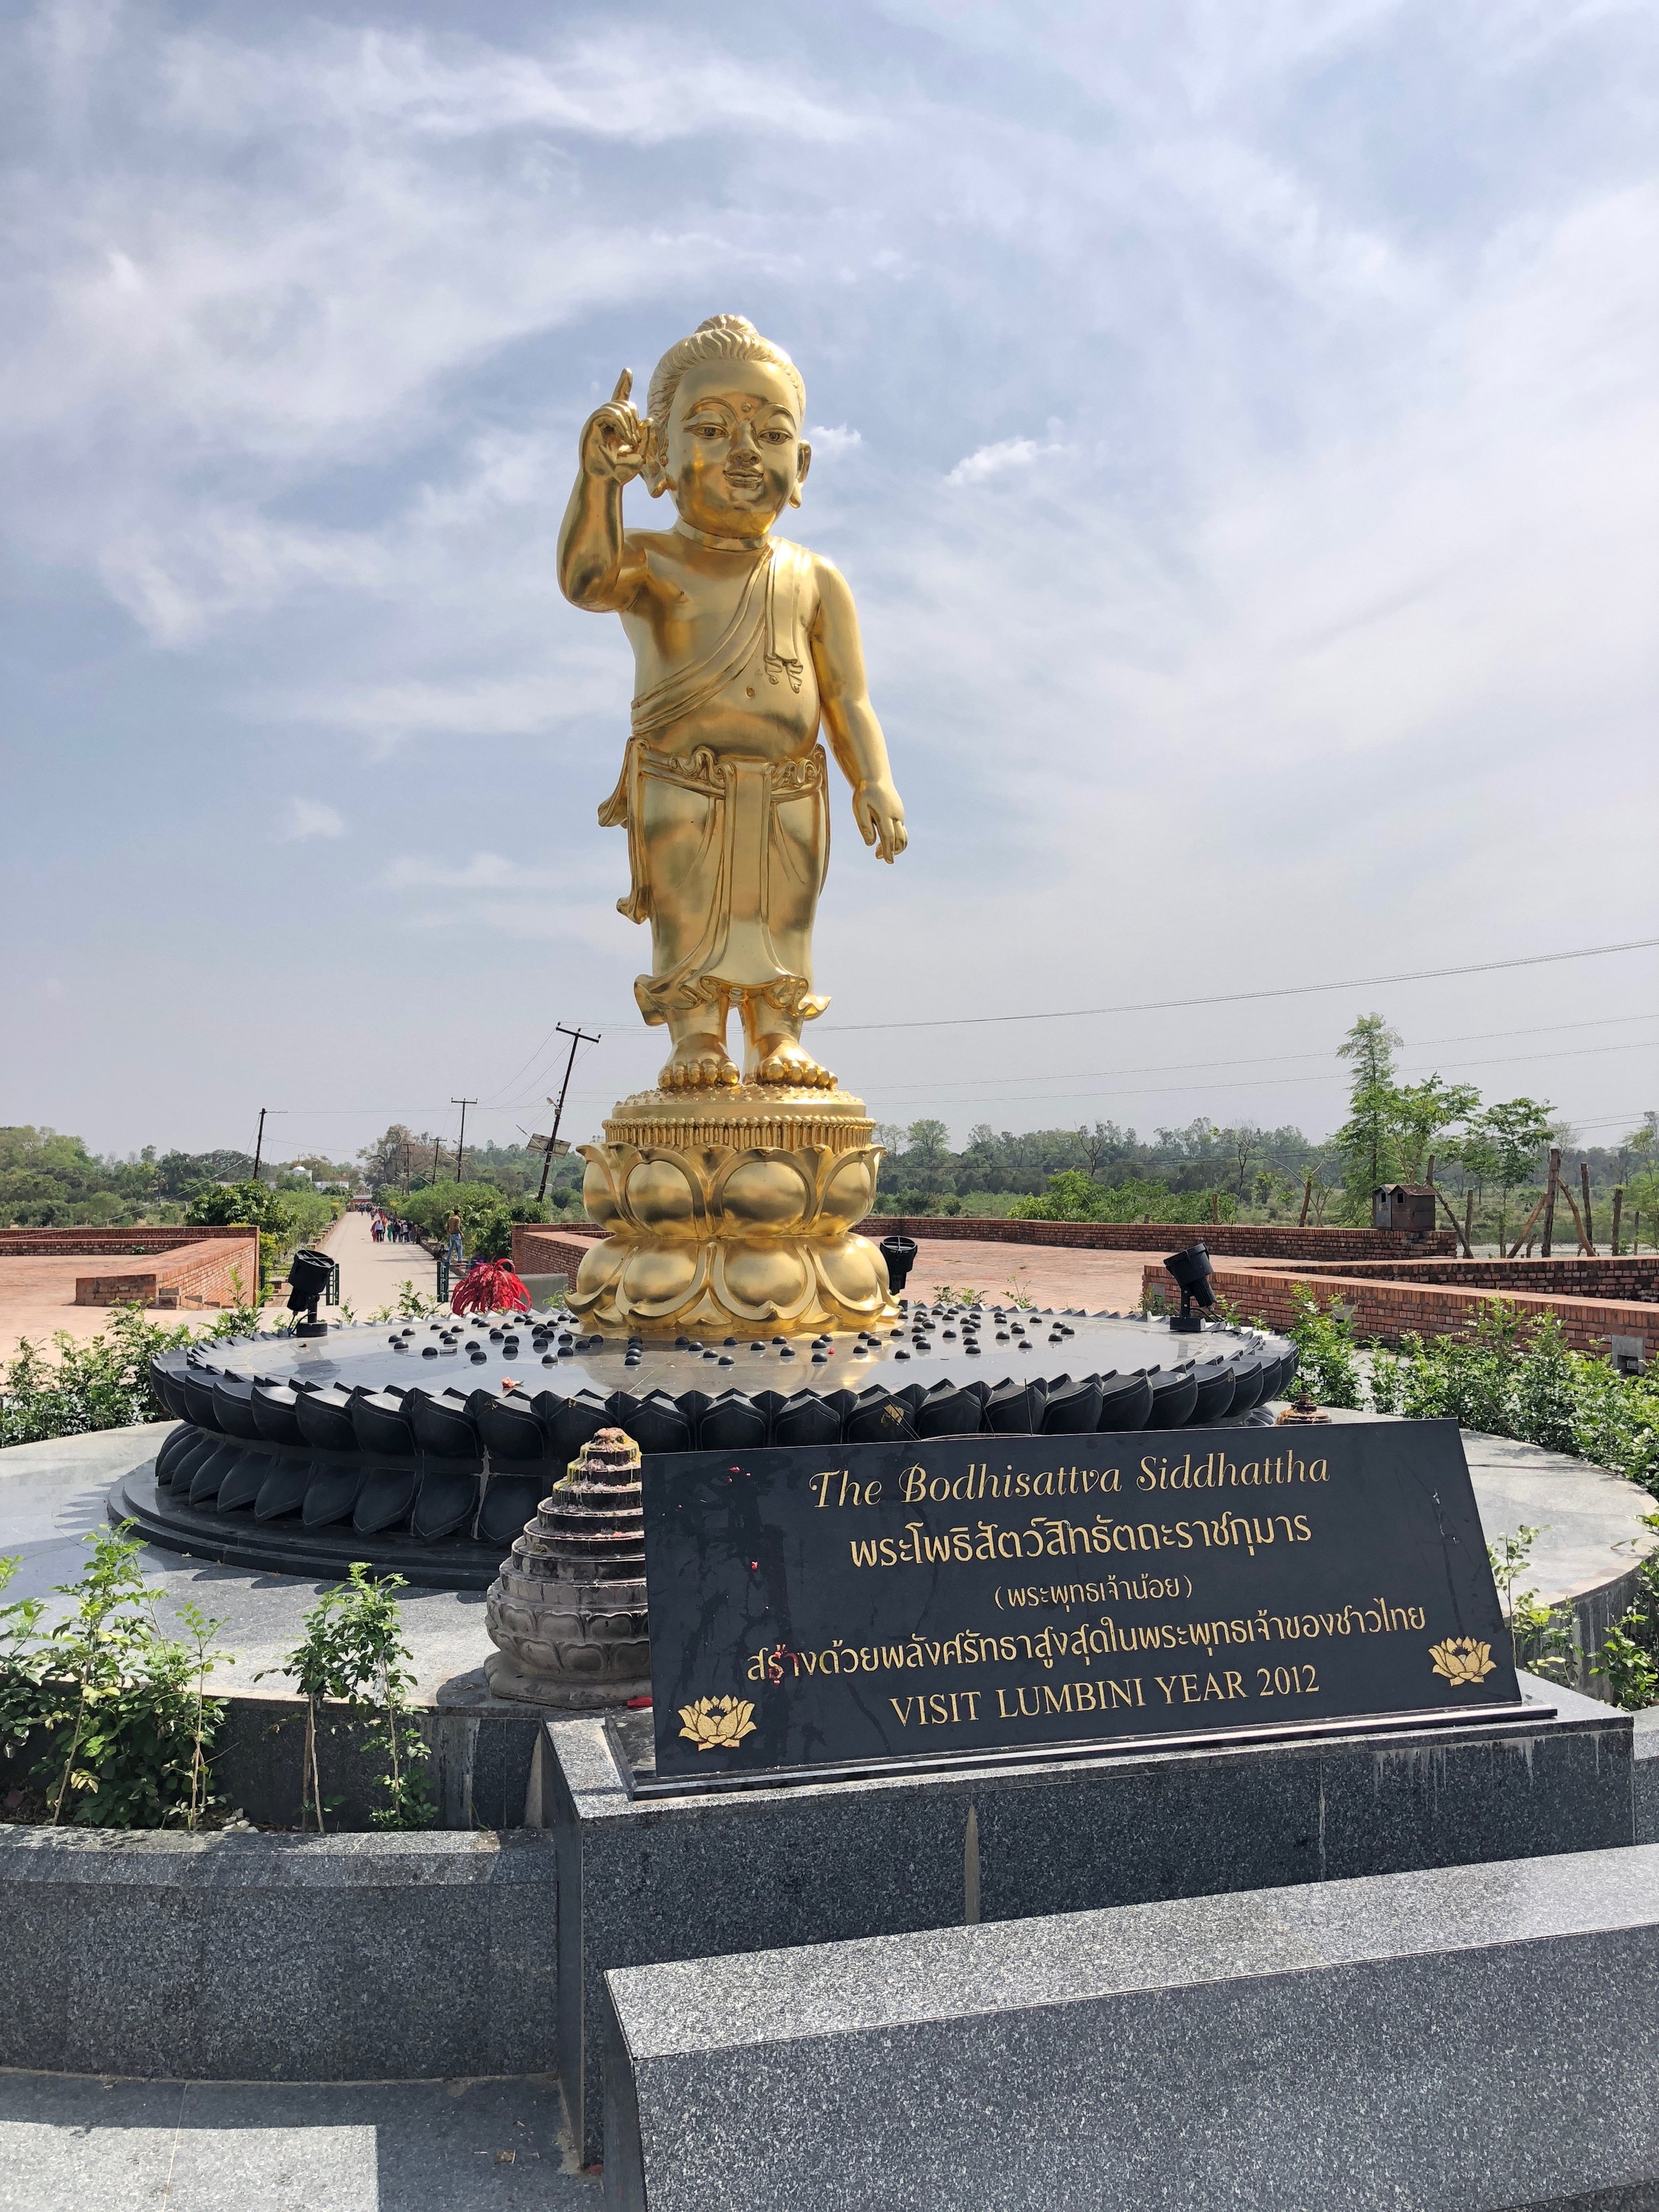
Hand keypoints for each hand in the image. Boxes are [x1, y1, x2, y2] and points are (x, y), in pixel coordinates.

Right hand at [579, 369, 649, 484]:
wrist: (605, 482)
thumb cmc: (620, 473)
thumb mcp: (640, 454)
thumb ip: (645, 437)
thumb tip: (648, 420)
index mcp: (615, 425)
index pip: (619, 400)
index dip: (623, 385)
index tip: (628, 371)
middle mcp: (604, 421)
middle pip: (624, 403)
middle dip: (635, 418)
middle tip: (636, 439)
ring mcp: (596, 422)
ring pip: (617, 406)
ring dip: (629, 423)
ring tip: (631, 441)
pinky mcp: (592, 425)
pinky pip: (609, 412)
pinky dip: (621, 423)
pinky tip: (624, 438)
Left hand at [853, 779, 906, 862]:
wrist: (876, 778)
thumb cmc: (865, 793)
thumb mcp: (859, 807)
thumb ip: (864, 825)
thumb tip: (870, 843)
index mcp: (885, 814)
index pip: (888, 837)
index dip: (889, 850)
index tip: (889, 862)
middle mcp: (896, 816)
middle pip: (900, 839)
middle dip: (891, 851)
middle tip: (876, 856)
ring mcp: (900, 815)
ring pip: (903, 836)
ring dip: (894, 846)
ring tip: (878, 850)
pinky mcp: (900, 815)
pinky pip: (901, 830)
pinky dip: (894, 839)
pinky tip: (882, 838)